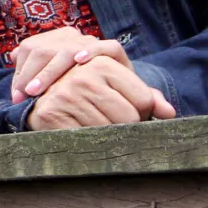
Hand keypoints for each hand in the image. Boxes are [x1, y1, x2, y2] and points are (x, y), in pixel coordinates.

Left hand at [9, 26, 128, 103]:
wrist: (116, 93)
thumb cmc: (79, 90)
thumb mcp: (54, 83)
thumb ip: (33, 73)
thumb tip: (13, 72)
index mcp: (54, 41)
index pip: (31, 47)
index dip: (21, 70)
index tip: (16, 95)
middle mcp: (72, 38)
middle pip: (45, 48)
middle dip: (31, 73)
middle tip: (25, 95)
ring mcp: (92, 42)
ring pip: (68, 49)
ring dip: (51, 70)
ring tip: (37, 89)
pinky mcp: (114, 51)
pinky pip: (104, 46)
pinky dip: (91, 51)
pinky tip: (79, 61)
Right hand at [24, 57, 177, 129]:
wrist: (38, 97)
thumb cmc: (86, 91)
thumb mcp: (115, 85)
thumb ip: (146, 96)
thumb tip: (169, 113)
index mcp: (103, 62)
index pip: (145, 100)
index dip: (142, 112)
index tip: (129, 112)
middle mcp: (84, 75)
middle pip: (131, 118)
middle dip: (126, 127)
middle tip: (110, 122)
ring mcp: (65, 94)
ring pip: (110, 132)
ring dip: (106, 137)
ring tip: (92, 126)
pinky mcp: (50, 113)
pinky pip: (86, 140)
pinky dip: (88, 144)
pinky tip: (79, 134)